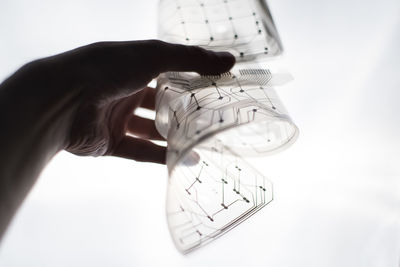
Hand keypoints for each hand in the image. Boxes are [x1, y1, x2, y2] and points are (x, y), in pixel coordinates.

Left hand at [35, 40, 234, 163]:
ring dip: (174, 137)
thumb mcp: (154, 56)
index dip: (190, 78)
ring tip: (202, 142)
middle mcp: (124, 90)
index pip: (168, 71)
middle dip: (183, 110)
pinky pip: (139, 151)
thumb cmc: (106, 69)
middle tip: (211, 119)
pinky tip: (183, 160)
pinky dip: (160, 156)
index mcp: (132, 65)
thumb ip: (191, 59)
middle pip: (160, 103)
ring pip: (151, 130)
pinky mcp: (110, 143)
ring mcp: (116, 117)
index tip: (216, 87)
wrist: (62, 101)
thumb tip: (230, 61)